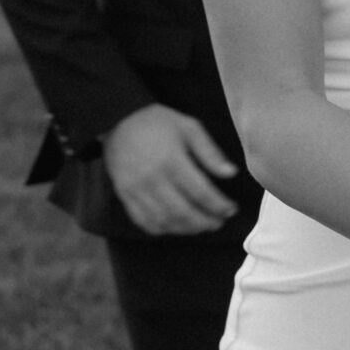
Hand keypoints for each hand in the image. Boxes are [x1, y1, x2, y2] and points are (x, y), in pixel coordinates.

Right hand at [103, 104, 239, 235]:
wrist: (118, 120)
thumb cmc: (158, 122)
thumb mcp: (189, 127)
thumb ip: (210, 152)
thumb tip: (231, 173)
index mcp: (171, 160)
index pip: (200, 192)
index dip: (219, 205)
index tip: (232, 209)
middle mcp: (153, 179)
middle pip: (183, 212)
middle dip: (205, 222)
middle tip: (219, 222)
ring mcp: (136, 190)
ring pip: (165, 221)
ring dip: (186, 229)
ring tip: (201, 226)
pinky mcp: (125, 196)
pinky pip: (144, 221)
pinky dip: (163, 229)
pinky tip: (176, 226)